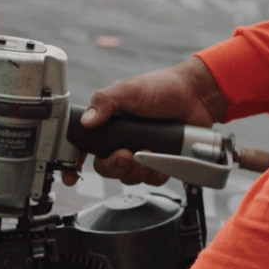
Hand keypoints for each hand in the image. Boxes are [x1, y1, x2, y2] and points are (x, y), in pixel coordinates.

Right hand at [62, 56, 228, 186]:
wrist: (197, 96)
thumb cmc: (163, 88)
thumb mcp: (129, 90)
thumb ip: (105, 102)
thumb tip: (87, 121)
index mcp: (109, 124)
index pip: (84, 147)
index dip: (74, 163)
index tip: (72, 174)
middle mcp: (122, 141)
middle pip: (106, 168)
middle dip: (114, 166)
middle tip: (125, 155)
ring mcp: (141, 154)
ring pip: (129, 177)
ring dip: (136, 170)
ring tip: (149, 152)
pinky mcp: (160, 163)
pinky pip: (152, 179)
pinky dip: (156, 172)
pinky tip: (162, 158)